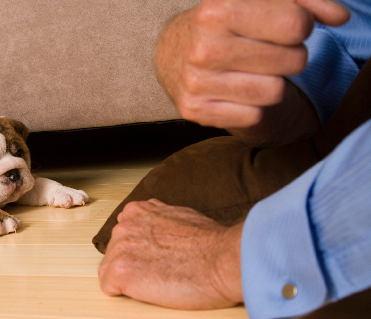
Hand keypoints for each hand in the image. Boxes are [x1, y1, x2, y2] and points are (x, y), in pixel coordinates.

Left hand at [98, 199, 243, 309]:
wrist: (223, 260)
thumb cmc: (211, 244)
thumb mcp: (180, 215)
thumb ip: (158, 219)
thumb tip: (155, 224)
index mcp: (136, 212)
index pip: (123, 237)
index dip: (139, 253)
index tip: (156, 259)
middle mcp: (123, 226)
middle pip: (114, 255)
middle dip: (133, 266)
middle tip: (161, 272)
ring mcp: (119, 248)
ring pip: (110, 272)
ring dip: (130, 281)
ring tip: (159, 281)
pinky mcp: (119, 271)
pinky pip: (109, 288)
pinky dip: (126, 293)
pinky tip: (150, 290)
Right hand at [154, 0, 349, 136]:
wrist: (170, 55)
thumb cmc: (223, 23)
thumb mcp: (256, 0)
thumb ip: (304, 1)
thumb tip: (340, 17)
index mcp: (217, 11)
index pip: (296, 25)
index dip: (301, 26)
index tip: (285, 27)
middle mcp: (204, 49)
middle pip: (294, 61)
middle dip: (291, 56)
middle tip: (269, 52)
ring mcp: (197, 83)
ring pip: (276, 92)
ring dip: (274, 83)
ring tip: (254, 71)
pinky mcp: (195, 110)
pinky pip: (254, 115)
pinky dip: (253, 105)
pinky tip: (236, 90)